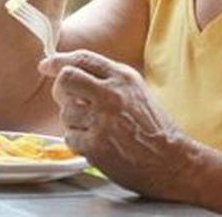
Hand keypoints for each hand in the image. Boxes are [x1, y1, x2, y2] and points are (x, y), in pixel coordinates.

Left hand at [39, 50, 192, 198]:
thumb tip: (68, 70)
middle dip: (60, 90)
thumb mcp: (136, 91)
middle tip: (68, 101)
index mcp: (123, 78)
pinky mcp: (97, 145)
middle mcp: (111, 95)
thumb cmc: (154, 128)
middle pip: (65, 79)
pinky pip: (70, 138)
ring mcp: (103, 120)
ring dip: (73, 122)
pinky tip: (96, 144)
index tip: (46, 66)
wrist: (175, 163)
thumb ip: (107, 80)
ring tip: (94, 129)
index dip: (58, 60)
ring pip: (65, 113)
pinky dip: (78, 142)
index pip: (82, 59)